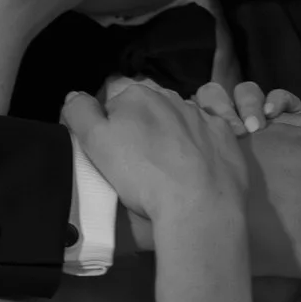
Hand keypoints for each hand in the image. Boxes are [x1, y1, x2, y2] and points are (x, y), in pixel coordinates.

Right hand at [61, 81, 247, 237]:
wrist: (199, 206)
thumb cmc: (141, 175)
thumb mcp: (95, 143)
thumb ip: (79, 113)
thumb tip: (74, 95)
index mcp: (137, 95)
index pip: (114, 104)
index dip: (109, 129)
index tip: (112, 155)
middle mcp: (173, 97)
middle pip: (148, 111)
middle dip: (141, 129)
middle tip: (138, 165)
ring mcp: (203, 116)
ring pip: (178, 121)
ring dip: (171, 136)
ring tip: (167, 169)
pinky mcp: (226, 137)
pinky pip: (208, 135)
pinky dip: (200, 147)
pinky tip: (195, 169)